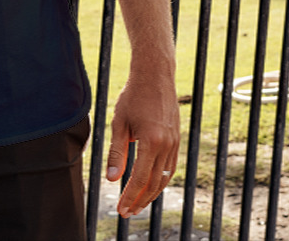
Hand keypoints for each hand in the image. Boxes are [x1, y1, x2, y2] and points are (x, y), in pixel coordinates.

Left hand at [106, 71, 180, 217]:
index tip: (121, 209)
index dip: (130, 196)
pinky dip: (160, 179)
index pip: (140, 178)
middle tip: (127, 212)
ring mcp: (174, 142)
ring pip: (165, 177)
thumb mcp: (120, 122)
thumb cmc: (134, 95)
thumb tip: (112, 179)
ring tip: (138, 203)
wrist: (155, 75)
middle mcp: (167, 144)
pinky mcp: (176, 139)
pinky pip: (170, 166)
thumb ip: (117, 152)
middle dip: (140, 200)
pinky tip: (150, 184)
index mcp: (151, 141)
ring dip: (151, 193)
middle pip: (154, 183)